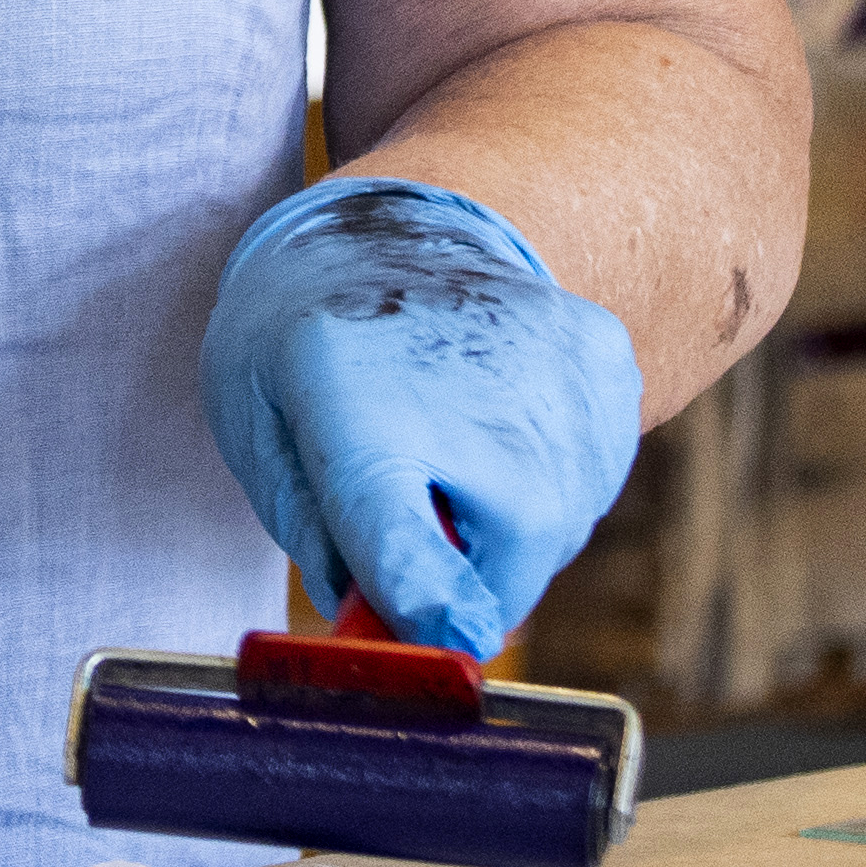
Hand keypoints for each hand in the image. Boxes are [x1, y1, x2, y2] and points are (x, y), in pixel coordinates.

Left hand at [199, 171, 644, 662]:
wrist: (386, 223)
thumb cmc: (299, 341)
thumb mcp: (257, 430)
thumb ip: (320, 538)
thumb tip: (389, 634)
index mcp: (352, 404)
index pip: (397, 524)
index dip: (424, 598)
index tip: (448, 644)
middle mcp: (471, 385)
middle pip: (508, 555)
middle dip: (465, 585)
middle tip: (415, 526)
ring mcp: (556, 369)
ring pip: (555, 534)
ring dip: (503, 533)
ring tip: (446, 447)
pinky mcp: (608, 363)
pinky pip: (590, 484)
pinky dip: (546, 485)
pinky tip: (493, 420)